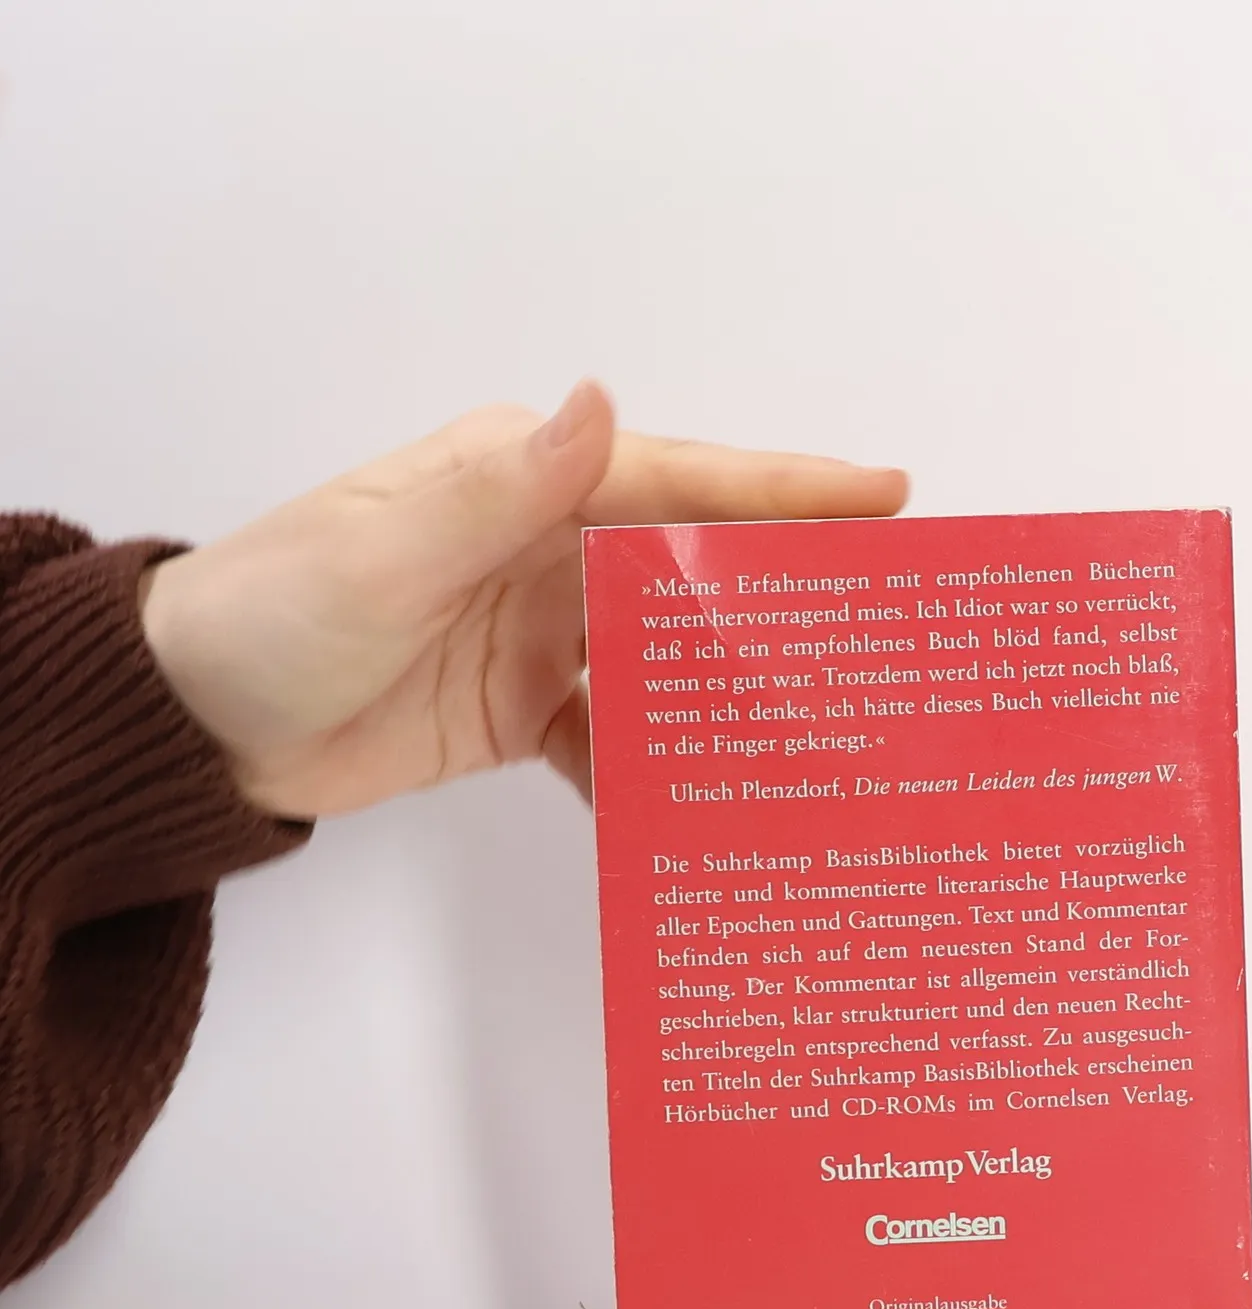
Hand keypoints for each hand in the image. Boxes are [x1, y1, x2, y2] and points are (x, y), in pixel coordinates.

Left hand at [139, 383, 908, 815]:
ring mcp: (545, 634)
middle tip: (895, 617)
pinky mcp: (531, 711)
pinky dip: (663, 765)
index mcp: (518, 485)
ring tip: (835, 724)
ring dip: (741, 688)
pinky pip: (622, 734)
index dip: (784, 488)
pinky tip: (714, 800)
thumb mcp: (384, 557)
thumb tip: (601, 405)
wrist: (196, 730)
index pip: (674, 480)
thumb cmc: (273, 619)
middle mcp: (546, 549)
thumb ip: (498, 496)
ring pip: (672, 654)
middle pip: (696, 565)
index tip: (886, 495)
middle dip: (792, 584)